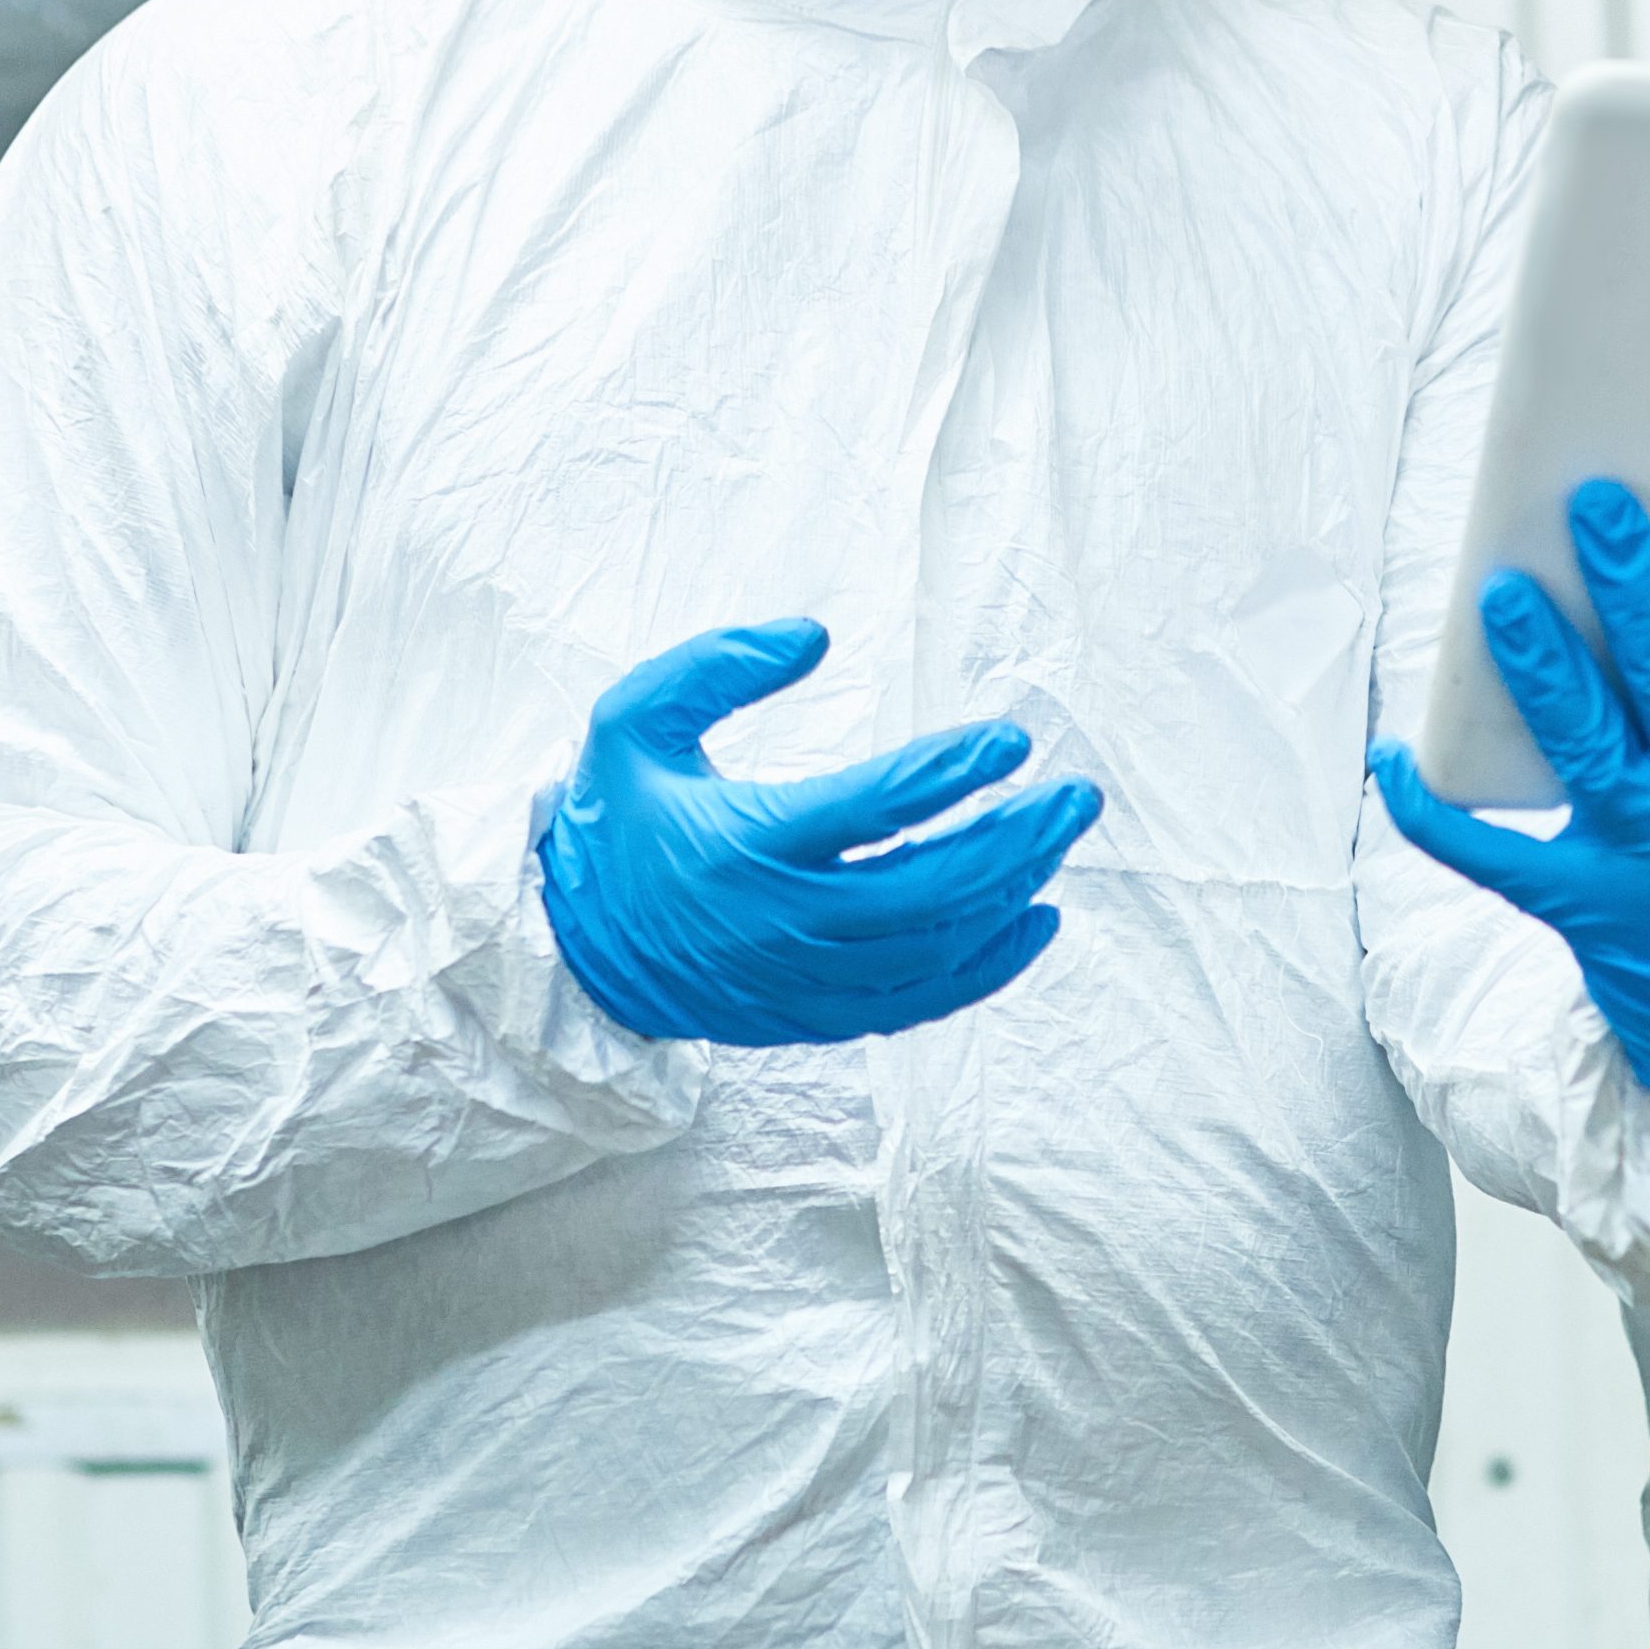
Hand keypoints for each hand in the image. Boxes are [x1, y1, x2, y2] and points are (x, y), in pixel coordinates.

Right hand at [538, 621, 1099, 1048]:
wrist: (575, 947)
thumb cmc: (611, 822)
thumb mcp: (630, 720)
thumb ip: (715, 665)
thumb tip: (813, 635)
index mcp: (742, 841)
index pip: (877, 807)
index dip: (954, 771)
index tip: (1010, 740)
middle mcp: (782, 919)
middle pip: (930, 888)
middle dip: (1015, 840)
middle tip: (1075, 796)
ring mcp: (804, 976)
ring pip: (935, 945)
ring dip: (1008, 893)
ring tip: (1055, 840)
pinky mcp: (816, 1013)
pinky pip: (922, 999)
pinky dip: (987, 965)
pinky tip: (1033, 918)